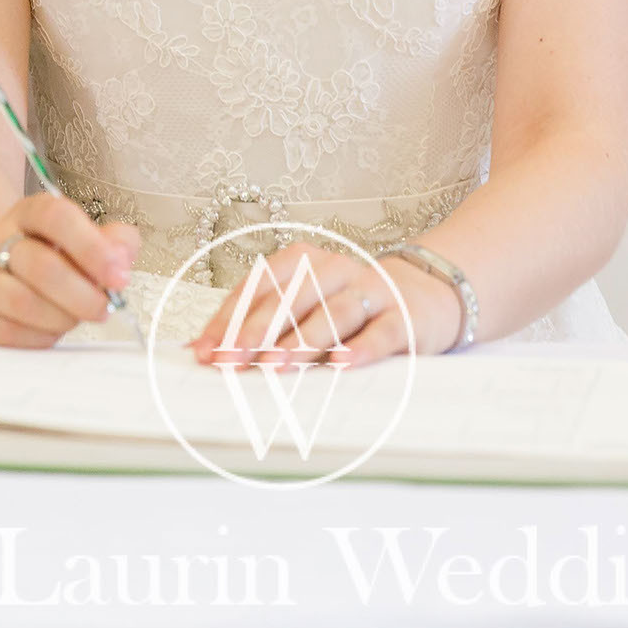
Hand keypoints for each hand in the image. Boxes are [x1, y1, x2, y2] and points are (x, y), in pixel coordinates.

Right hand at [0, 194, 139, 347]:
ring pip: (20, 302)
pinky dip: (34, 339)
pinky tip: (46, 333)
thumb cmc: (54, 262)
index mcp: (29, 213)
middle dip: (80, 295)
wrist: (2, 278)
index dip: (91, 248)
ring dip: (58, 319)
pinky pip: (2, 332)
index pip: (56, 216)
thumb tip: (121, 260)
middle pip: (39, 265)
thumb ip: (115, 244)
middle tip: (101, 310)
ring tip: (71, 319)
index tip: (118, 277)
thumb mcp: (87, 243)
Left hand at [186, 242, 461, 369]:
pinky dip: (360, 349)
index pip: (259, 287)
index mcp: (305, 261)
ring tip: (275, 365)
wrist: (426, 295)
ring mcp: (372, 293)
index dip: (230, 317)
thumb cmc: (351, 305)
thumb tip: (201, 349)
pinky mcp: (403, 318)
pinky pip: (380, 333)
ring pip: (332, 314)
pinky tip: (340, 365)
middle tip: (231, 358)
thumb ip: (259, 323)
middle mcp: (336, 270)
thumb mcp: (305, 306)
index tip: (205, 350)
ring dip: (301, 340)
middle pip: (292, 299)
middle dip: (257, 331)